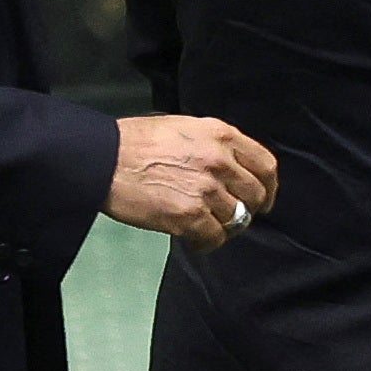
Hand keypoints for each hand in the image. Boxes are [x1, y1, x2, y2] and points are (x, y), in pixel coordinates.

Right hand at [105, 115, 278, 250]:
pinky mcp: (189, 215)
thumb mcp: (183, 127)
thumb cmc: (134, 142)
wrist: (102, 159)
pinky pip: (214, 238)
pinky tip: (193, 238)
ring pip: (235, 219)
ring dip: (221, 226)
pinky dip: (206, 243)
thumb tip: (231, 168)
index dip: (267, 187)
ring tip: (202, 226)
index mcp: (220, 135)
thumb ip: (212, 144)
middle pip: (254, 195)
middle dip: (245, 209)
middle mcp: (219, 161)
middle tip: (229, 216)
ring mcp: (206, 189)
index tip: (263, 199)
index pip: (265, 165)